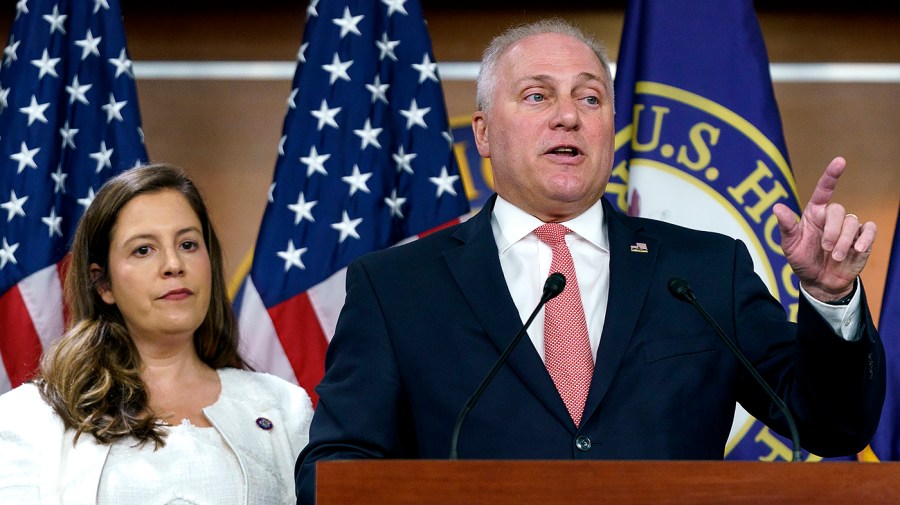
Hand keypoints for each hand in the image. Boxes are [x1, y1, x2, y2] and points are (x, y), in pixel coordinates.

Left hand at [772, 156, 876, 301]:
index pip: (824, 190)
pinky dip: (865, 238)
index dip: (831, 175)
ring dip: (844, 241)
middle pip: (839, 210)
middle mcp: (832, 217)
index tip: (840, 161)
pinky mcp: (862, 238)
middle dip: (833, 231)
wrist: (819, 282)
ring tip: (836, 257)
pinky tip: (857, 249)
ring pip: (853, 221)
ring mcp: (849, 227)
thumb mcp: (790, 246)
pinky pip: (870, 229)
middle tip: (826, 249)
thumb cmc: (803, 260)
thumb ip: (786, 227)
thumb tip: (777, 207)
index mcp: (814, 213)